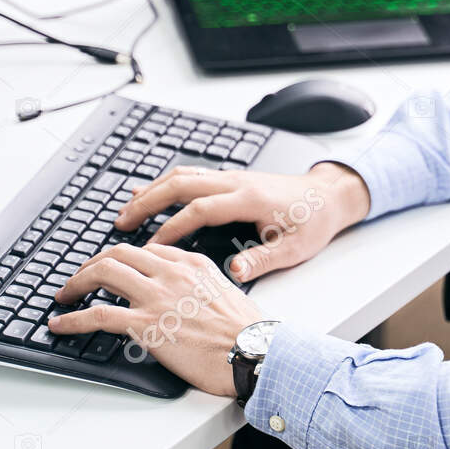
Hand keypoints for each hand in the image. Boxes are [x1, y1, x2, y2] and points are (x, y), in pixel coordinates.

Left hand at [49, 243, 260, 396]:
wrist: (252, 352)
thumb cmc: (247, 332)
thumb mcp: (227, 293)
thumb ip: (201, 286)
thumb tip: (186, 298)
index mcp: (192, 264)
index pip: (147, 250)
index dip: (122, 258)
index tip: (112, 268)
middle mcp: (171, 273)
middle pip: (118, 253)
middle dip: (92, 264)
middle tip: (80, 278)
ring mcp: (156, 297)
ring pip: (102, 273)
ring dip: (76, 283)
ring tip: (64, 295)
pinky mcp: (145, 325)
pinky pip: (97, 315)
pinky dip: (72, 319)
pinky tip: (60, 325)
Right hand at [116, 161, 370, 281]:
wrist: (329, 196)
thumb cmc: (313, 222)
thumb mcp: (294, 248)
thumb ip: (263, 259)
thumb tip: (235, 272)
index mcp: (250, 199)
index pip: (200, 210)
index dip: (172, 228)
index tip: (150, 248)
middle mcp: (237, 182)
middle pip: (181, 185)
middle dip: (148, 203)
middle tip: (120, 223)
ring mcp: (232, 177)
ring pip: (183, 175)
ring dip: (152, 191)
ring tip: (126, 209)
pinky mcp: (231, 178)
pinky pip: (191, 175)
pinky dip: (166, 183)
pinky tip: (149, 193)